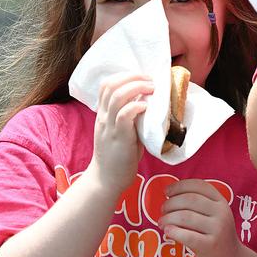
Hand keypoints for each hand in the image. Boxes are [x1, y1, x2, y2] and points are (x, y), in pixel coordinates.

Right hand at [89, 73, 152, 195]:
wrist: (106, 180)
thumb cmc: (117, 157)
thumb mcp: (122, 131)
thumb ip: (130, 118)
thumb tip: (148, 103)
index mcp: (104, 114)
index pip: (106, 85)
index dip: (125, 75)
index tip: (142, 77)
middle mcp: (104, 117)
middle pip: (111, 85)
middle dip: (133, 76)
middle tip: (150, 79)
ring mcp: (110, 126)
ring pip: (117, 96)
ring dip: (137, 87)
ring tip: (152, 88)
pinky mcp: (119, 137)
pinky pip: (124, 115)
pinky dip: (136, 106)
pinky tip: (147, 106)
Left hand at [159, 179, 239, 256]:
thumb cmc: (214, 237)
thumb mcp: (213, 217)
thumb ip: (198, 205)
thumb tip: (169, 195)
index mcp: (221, 202)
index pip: (199, 185)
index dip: (180, 186)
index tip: (166, 192)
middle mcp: (222, 213)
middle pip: (190, 199)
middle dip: (171, 203)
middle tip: (162, 211)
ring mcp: (218, 230)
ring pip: (186, 217)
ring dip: (168, 218)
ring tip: (162, 223)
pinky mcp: (211, 246)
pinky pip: (187, 236)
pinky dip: (174, 232)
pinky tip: (167, 231)